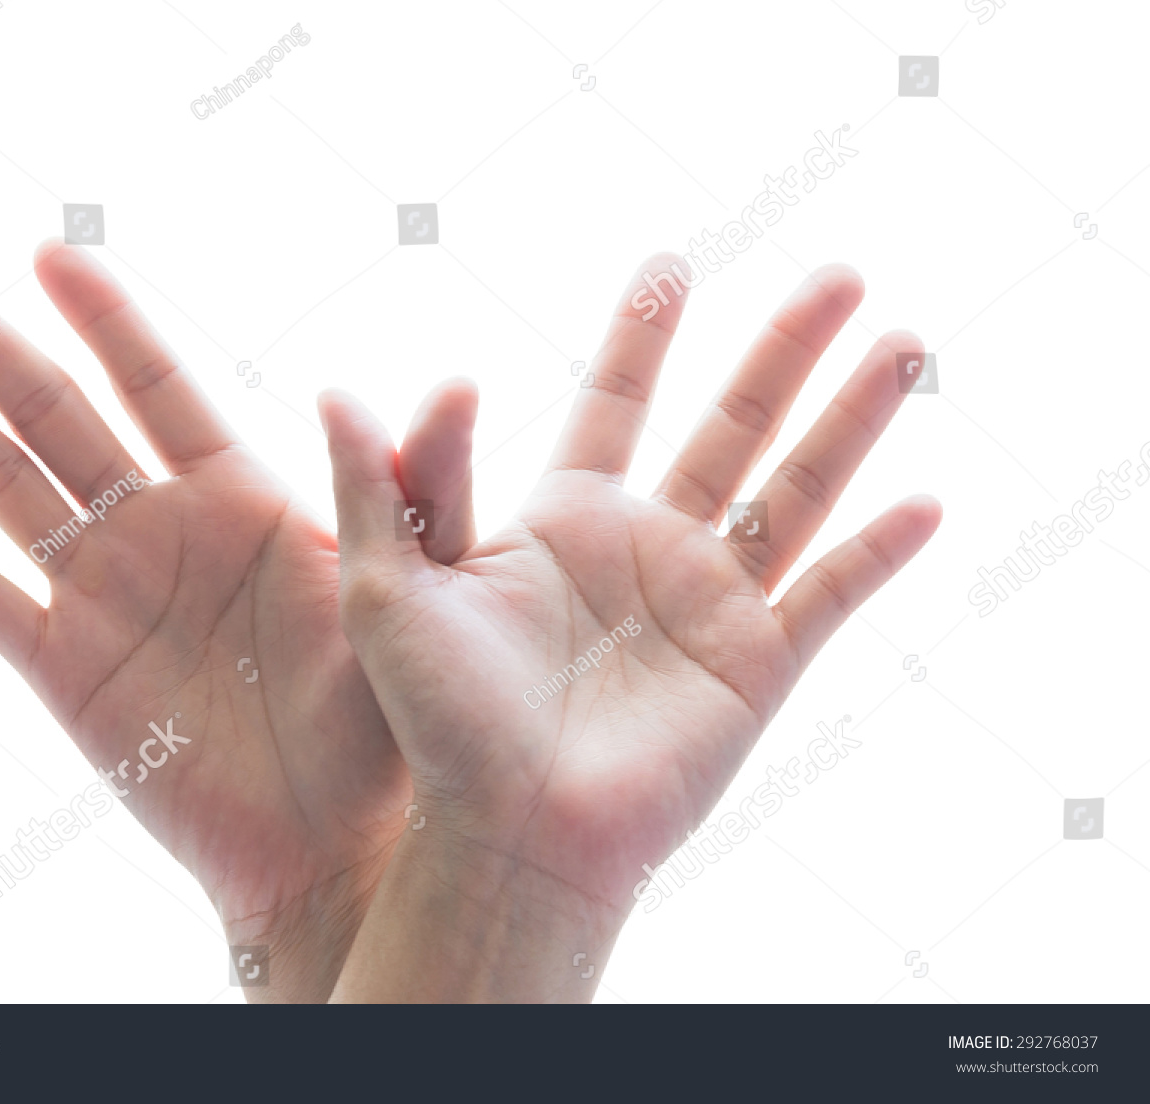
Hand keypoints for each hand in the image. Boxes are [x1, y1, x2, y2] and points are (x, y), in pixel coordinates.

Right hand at [0, 240, 475, 1000]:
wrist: (335, 846)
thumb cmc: (385, 723)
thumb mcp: (406, 598)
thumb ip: (415, 494)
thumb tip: (455, 384)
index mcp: (238, 499)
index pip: (158, 385)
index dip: (105, 318)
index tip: (53, 251)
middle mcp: (160, 531)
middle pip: (57, 416)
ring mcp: (104, 596)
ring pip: (7, 488)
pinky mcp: (66, 669)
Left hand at [320, 257, 941, 1000]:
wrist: (509, 835)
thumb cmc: (440, 723)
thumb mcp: (388, 592)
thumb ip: (375, 489)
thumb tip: (333, 390)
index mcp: (565, 520)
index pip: (615, 402)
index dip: (644, 335)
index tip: (669, 265)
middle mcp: (647, 549)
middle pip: (731, 424)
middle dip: (783, 349)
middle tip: (838, 272)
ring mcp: (709, 603)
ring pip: (798, 489)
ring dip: (852, 418)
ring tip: (905, 343)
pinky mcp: (756, 665)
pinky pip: (829, 595)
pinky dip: (880, 553)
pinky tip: (928, 500)